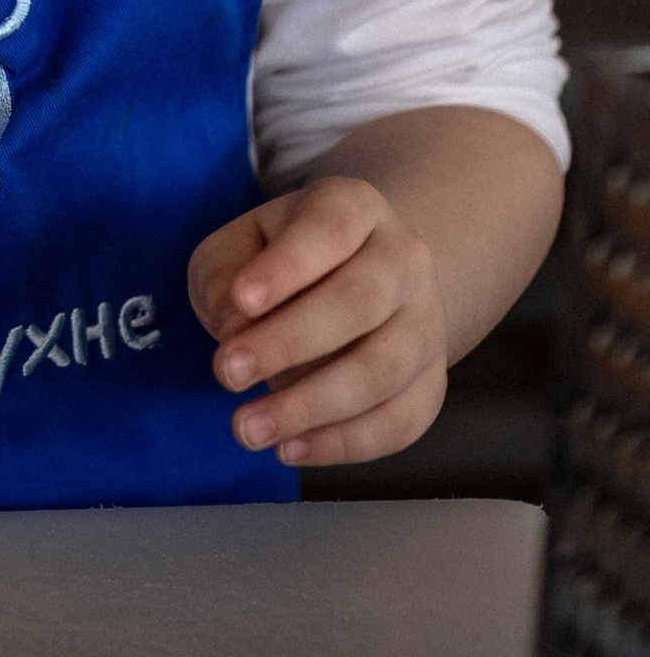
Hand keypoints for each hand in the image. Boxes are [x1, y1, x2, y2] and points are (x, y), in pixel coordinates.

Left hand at [188, 175, 448, 467]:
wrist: (358, 279)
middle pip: (360, 301)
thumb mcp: (239, 245)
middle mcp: (404, 260)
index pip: (328, 230)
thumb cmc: (281, 263)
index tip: (239, 301)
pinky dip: (344, 443)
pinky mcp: (432, 382)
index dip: (286, 267)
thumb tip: (233, 323)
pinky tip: (290, 448)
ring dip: (310, 406)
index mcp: (354, 208)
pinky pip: (401, 422)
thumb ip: (224, 273)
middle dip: (288, 342)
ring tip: (245, 427)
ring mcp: (427, 323)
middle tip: (225, 372)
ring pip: (383, 370)